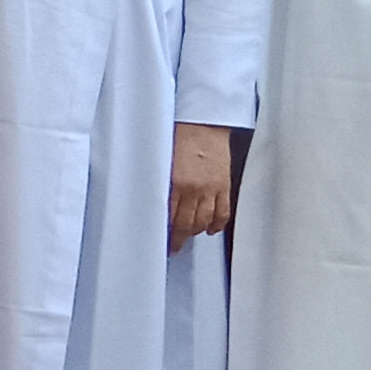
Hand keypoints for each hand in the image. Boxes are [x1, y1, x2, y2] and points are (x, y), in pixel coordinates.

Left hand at [167, 123, 234, 249]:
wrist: (202, 122)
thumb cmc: (177, 135)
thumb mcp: (158, 160)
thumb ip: (155, 183)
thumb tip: (146, 202)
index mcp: (174, 183)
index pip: (168, 218)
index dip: (164, 234)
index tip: (160, 243)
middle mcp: (193, 189)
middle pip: (186, 224)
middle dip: (179, 238)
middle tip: (173, 247)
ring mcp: (211, 189)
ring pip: (204, 221)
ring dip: (195, 232)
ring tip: (187, 237)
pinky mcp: (224, 185)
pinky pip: (223, 212)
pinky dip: (217, 224)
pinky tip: (210, 229)